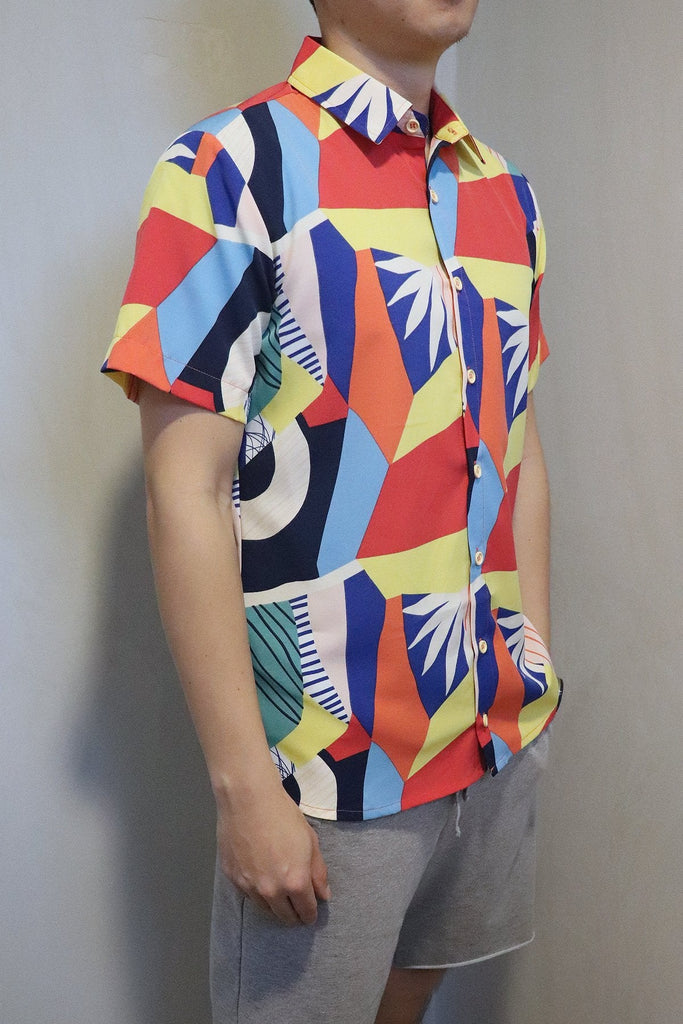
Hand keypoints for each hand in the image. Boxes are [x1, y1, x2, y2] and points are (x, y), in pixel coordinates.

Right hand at [216, 782, 330, 925]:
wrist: (248, 800)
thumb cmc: (283, 815)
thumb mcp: (310, 841)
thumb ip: (318, 872)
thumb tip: (323, 895)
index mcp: (295, 883)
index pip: (306, 912)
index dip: (311, 914)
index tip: (311, 912)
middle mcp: (271, 891)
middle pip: (285, 917)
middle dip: (294, 915)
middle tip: (297, 907)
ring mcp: (249, 886)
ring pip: (265, 909)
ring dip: (275, 906)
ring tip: (279, 894)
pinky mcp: (232, 878)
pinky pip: (248, 895)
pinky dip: (256, 893)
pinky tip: (261, 879)